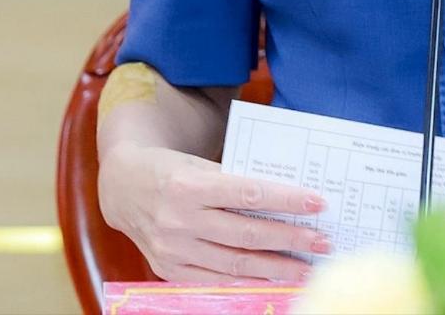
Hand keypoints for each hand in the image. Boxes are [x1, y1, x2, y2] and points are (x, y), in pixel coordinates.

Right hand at [97, 143, 329, 283]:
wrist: (122, 187)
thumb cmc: (171, 169)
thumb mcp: (199, 163)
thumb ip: (236, 181)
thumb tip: (286, 197)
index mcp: (189, 184)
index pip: (248, 193)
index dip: (286, 199)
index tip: (318, 202)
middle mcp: (179, 219)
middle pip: (247, 234)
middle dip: (290, 239)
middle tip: (323, 241)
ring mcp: (173, 248)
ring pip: (234, 263)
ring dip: (276, 267)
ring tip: (305, 267)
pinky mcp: (168, 269)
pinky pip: (215, 280)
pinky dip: (246, 281)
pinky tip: (270, 278)